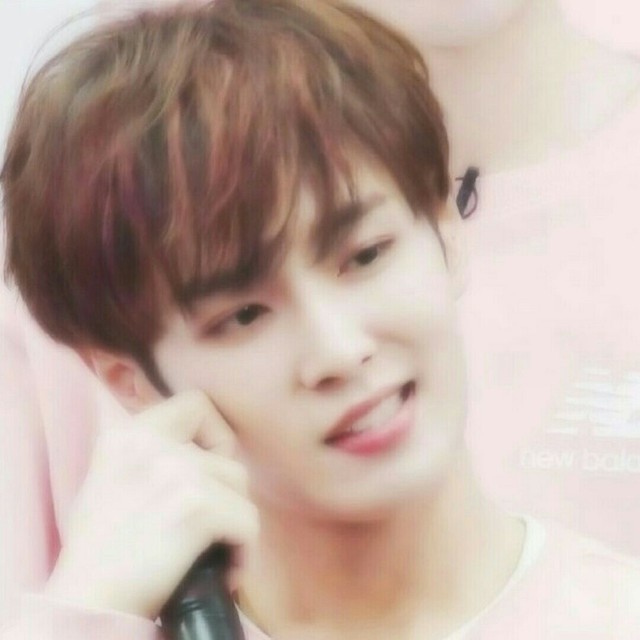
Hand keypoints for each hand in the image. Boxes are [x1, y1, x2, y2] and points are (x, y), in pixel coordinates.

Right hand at [45, 390, 257, 620]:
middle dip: (226, 490)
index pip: (196, 402)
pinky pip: (248, 522)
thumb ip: (149, 454)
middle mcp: (152, 442)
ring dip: (234, 520)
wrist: (87, 600)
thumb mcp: (112, 477)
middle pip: (227, 454)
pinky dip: (245, 550)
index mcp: (128, 433)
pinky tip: (226, 571)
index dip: (212, 434)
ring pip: (240, 487)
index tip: (207, 465)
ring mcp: (177, 471)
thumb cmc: (100, 548)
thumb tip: (201, 451)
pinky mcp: (199, 507)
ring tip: (215, 549)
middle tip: (210, 521)